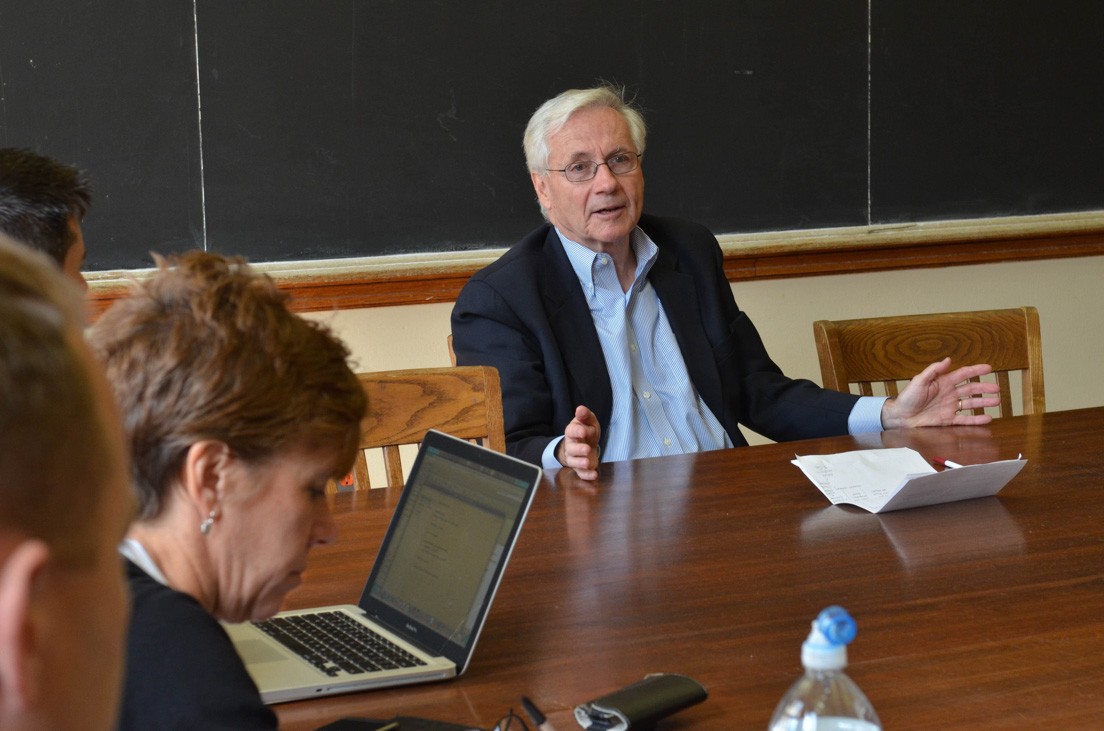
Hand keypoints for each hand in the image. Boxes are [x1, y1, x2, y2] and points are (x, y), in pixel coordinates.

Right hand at [557, 405, 600, 479]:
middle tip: (587, 449)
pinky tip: (594, 475)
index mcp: (572, 432)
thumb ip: (585, 416)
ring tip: (588, 463)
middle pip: (571, 448)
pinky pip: (581, 473)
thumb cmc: (587, 430)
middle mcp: (571, 446)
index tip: (584, 431)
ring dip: (580, 463)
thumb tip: (580, 409)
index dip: (577, 431)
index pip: (571, 431)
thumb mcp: (588, 421)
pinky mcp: (580, 468)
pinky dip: (586, 475)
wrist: (585, 443)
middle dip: (578, 449)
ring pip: (574, 462)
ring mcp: (575, 458)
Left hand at [881, 358, 1001, 428]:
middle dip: (984, 388)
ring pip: (971, 404)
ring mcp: (949, 407)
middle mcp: (949, 394)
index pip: (963, 374)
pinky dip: (976, 419)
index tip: (989, 368)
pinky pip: (965, 420)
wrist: (900, 416)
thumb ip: (933, 370)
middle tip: (997, 388)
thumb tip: (948, 359)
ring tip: (997, 401)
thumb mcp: (919, 381)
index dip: (976, 370)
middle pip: (971, 389)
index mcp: (943, 382)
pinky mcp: (947, 419)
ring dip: (984, 402)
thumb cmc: (907, 397)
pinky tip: (987, 418)